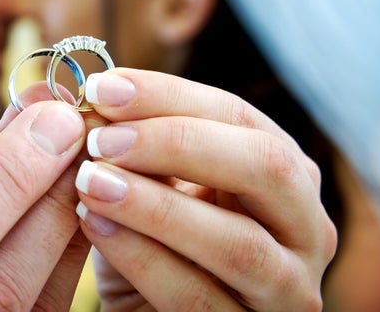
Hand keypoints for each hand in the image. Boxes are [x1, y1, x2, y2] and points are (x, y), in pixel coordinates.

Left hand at [75, 68, 336, 310]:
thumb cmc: (151, 243)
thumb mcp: (144, 186)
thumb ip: (124, 145)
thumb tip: (75, 98)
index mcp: (282, 172)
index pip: (238, 115)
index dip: (169, 96)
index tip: (103, 88)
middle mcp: (304, 225)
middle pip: (266, 166)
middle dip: (177, 142)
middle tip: (102, 139)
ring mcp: (289, 289)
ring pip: (239, 242)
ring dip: (156, 206)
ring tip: (89, 182)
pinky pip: (200, 297)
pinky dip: (143, 258)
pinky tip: (95, 226)